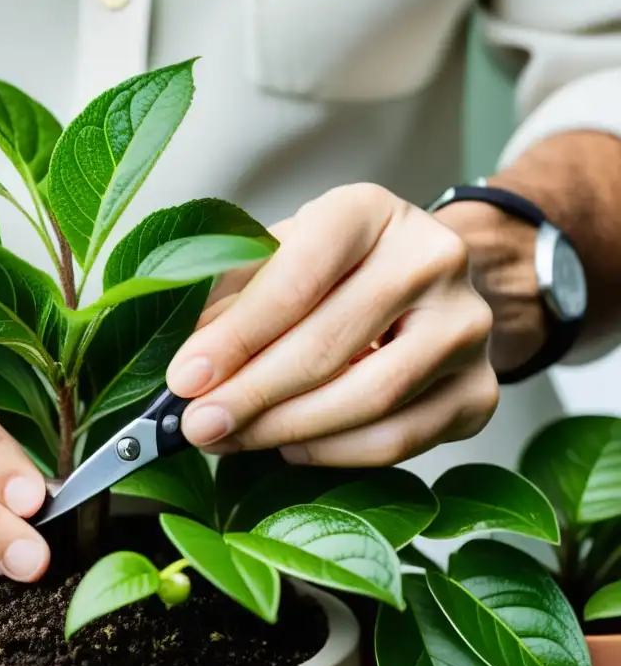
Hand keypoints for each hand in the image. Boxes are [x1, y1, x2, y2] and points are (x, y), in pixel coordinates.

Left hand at [166, 183, 498, 466]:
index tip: (184, 379)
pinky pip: (399, 440)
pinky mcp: (480, 390)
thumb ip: (233, 301)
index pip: (295, 279)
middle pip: (329, 346)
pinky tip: (289, 447)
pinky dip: (334, 453)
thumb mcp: (276, 258)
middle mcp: (432, 260)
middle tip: (198, 426)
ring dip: (286, 430)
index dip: (235, 337)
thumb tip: (188, 373)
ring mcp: (467, 327)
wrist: (421, 280)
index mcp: (369, 212)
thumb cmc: (332, 269)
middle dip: (250, 395)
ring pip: (368, 400)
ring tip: (233, 440)